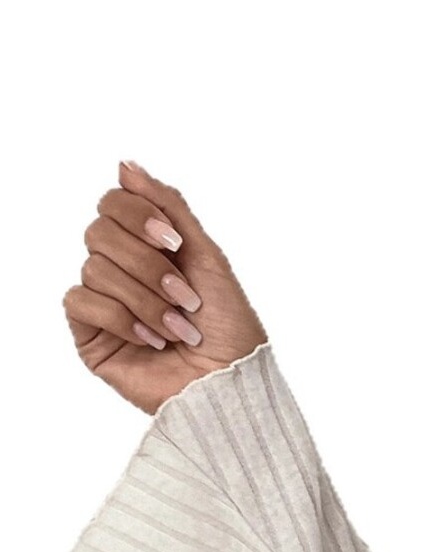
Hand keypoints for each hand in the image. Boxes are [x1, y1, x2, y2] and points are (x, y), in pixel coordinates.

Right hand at [62, 159, 268, 416]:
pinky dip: (122, 319)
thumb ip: (169, 207)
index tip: (174, 243)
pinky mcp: (92, 336)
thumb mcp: (207, 256)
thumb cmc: (229, 330)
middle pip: (100, 231)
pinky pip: (81, 302)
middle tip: (185, 295)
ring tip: (178, 328)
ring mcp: (104, 303)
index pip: (113, 203)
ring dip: (145, 299)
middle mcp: (121, 271)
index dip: (137, 214)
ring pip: (94, 267)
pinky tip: (152, 341)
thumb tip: (125, 165)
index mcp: (147, 248)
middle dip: (147, 263)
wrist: (230, 386)